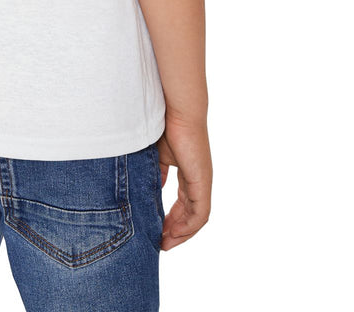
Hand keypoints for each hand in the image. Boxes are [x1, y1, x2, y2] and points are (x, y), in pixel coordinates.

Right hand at [154, 117, 211, 250]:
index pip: (182, 202)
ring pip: (196, 217)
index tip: (157, 229)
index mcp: (187, 171)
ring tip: (165, 243)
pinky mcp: (202, 182)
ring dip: (181, 232)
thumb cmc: (163, 125)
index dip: (171, 217)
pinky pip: (200, 213)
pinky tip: (174, 233)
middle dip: (175, 230)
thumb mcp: (156, 154)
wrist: (176, 109)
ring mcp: (202, 181)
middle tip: (160, 243)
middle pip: (190, 213)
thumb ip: (155, 172)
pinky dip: (188, 226)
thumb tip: (150, 189)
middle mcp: (198, 179)